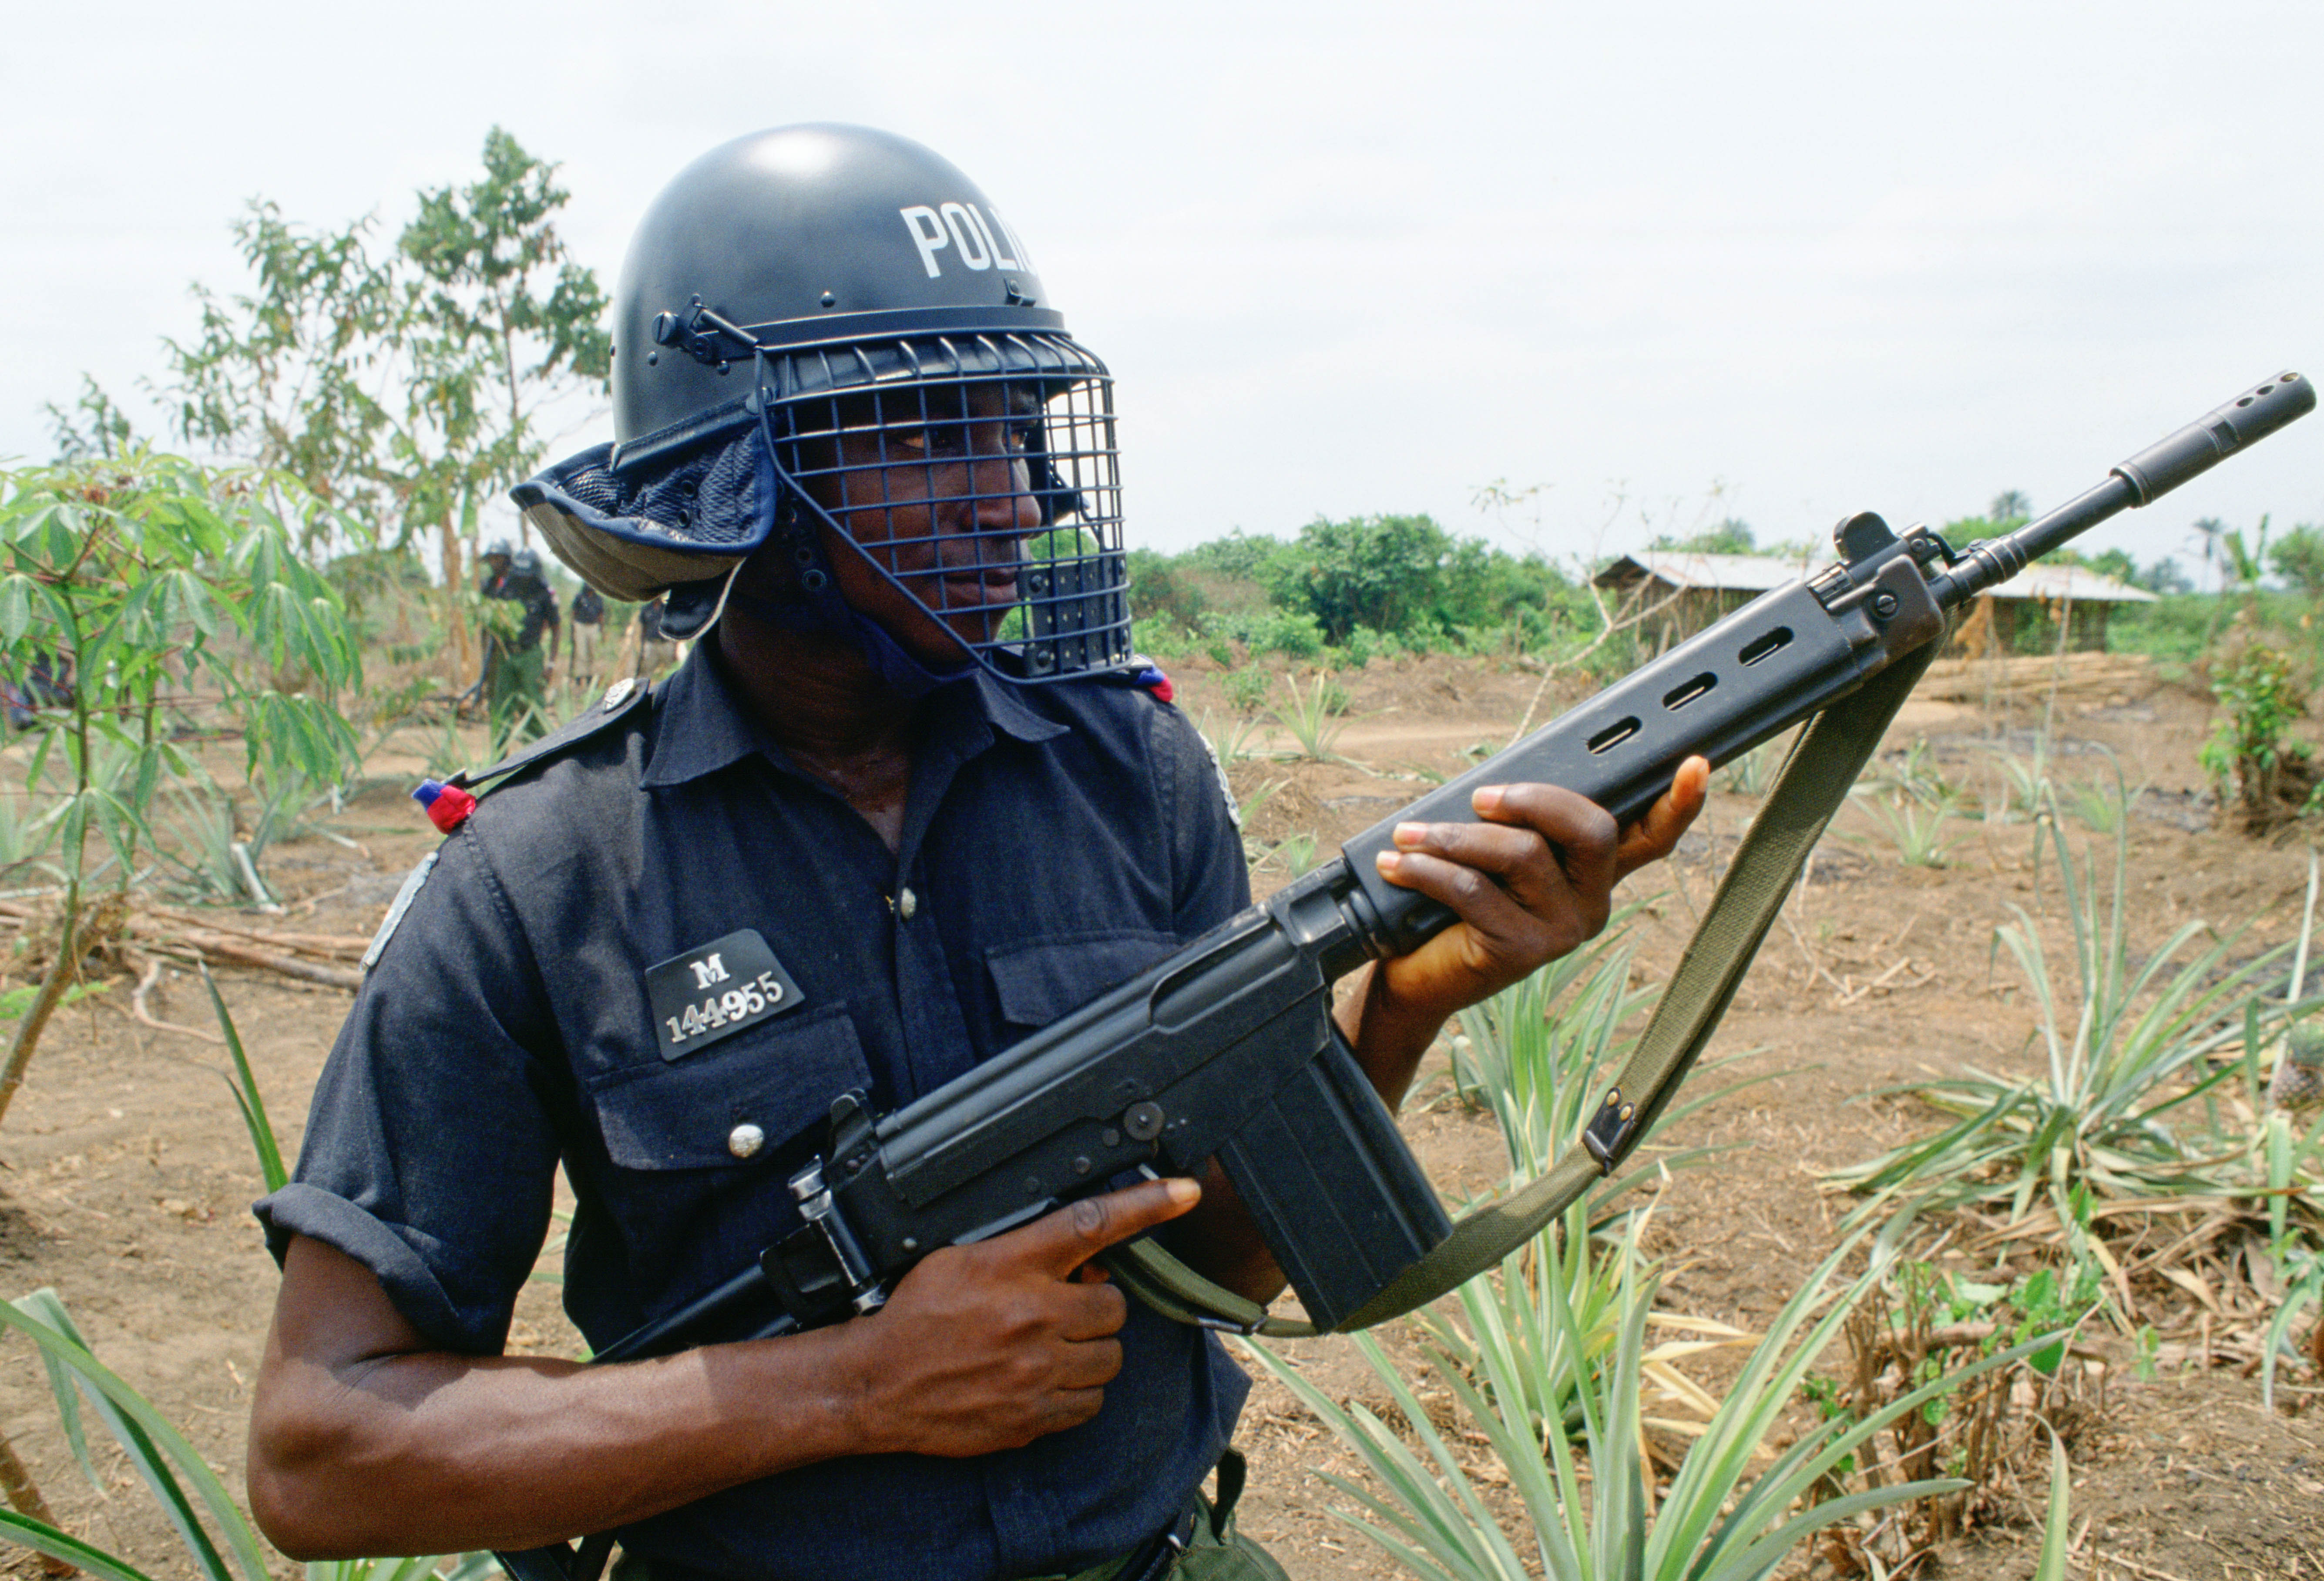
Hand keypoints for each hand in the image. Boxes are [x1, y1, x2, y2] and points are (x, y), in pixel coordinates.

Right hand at [836, 1176, 1200, 1457]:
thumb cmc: (917, 1316)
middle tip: (1063, 1312)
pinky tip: (1042, 1381)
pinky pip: (1090, 1404)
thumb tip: (1083, 1261)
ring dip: (1089, 1352)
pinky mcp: (1033, 1416)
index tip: (1185, 1192)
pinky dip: (1075, 1393)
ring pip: (1109, 1358)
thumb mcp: (962, 1260)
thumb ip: (1024, 1253)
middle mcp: (1031, 1315)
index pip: (1091, 1223)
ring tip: (1050, 1349)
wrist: (877, 1385)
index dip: (1145, 1205)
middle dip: (1096, 1309)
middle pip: (1114, 1307)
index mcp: (1012, 1266)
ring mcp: (1036, 1370)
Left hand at [1367, 757, 1708, 1027]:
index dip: (1679, 803)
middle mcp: (1591, 904)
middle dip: (1533, 799)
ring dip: (1455, 836)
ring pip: (1522, 854)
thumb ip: (1516, 823)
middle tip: (1480, 797)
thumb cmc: (1451, 905)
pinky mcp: (1521, 952)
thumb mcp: (1491, 856)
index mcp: (1594, 874)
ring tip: (1409, 834)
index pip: (1651, 837)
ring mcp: (1562, 932)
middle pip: (1592, 830)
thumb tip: (1499, 785)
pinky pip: (1474, 890)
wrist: (1415, 978)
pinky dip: (1426, 869)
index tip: (1696, 764)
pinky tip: (1397, 863)